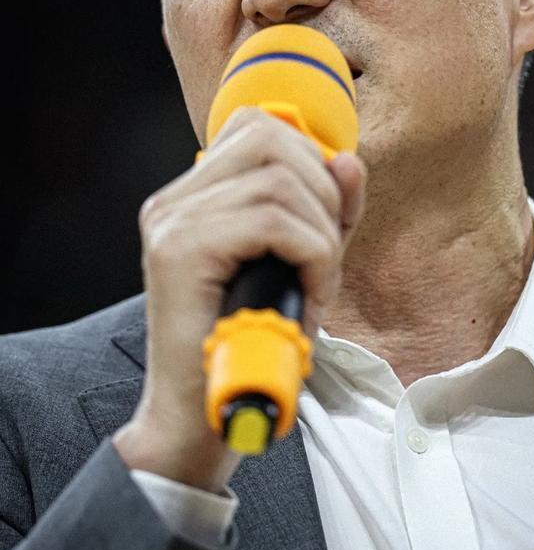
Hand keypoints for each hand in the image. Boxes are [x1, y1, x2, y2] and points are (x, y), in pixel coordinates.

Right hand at [113, 106, 365, 492]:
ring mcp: (171, 222)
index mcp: (192, 197)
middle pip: (272, 139)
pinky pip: (275, 222)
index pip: (258, 127)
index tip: (327, 218)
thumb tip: (346, 161)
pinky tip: (312, 294)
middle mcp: (173, 201)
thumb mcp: (301, 265)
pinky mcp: (180, 251)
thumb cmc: (247, 348)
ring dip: (322, 233)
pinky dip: (313, 255)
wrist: (198, 423)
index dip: (310, 160)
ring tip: (318, 282)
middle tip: (325, 257)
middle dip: (322, 193)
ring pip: (279, 181)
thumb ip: (326, 212)